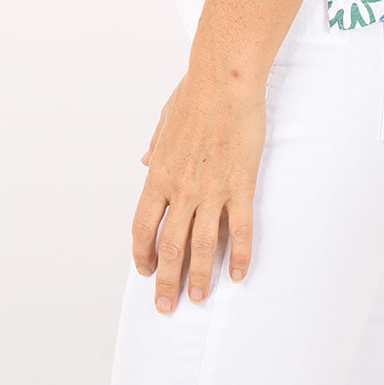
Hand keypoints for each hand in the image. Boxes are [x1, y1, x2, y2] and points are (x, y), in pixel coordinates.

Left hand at [133, 64, 267, 312]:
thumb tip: (145, 160)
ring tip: (199, 297)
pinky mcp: (240, 185)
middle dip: (167, 281)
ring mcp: (212, 190)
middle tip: (167, 305)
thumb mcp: (164, 121)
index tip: (146, 270)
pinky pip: (239, 229)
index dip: (143, 253)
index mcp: (160, 174)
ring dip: (200, 276)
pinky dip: (240, 255)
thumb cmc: (195, 93)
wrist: (224, 79)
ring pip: (203, 246)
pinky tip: (240, 273)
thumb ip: (155, 147)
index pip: (143, 226)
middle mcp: (182, 189)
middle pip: (171, 246)